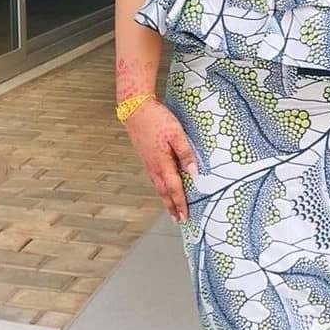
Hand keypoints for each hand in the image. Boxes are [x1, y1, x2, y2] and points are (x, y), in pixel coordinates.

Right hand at [121, 97, 198, 222]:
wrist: (135, 109)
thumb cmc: (157, 119)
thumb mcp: (177, 133)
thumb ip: (186, 154)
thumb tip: (195, 173)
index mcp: (163, 163)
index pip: (174, 188)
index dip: (180, 203)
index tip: (185, 216)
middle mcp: (154, 166)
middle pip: (164, 192)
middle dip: (171, 207)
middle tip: (178, 220)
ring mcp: (147, 162)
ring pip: (157, 186)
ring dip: (165, 199)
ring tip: (171, 209)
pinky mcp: (145, 157)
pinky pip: (153, 178)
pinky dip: (159, 188)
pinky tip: (162, 187)